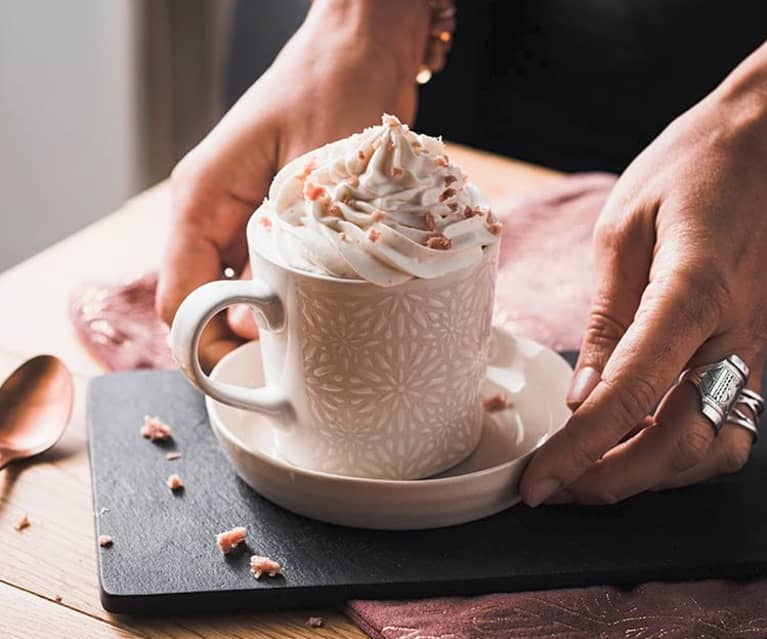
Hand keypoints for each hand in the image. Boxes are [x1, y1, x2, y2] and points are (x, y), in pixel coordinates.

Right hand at [156, 0, 428, 368]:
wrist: (362, 49)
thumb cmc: (337, 91)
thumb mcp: (312, 180)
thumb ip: (280, 253)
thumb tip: (261, 323)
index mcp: (202, 197)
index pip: (178, 294)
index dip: (203, 343)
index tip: (247, 374)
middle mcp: (210, 209)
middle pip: (199, 296)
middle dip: (235, 336)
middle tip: (287, 364)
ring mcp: (238, 213)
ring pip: (230, 287)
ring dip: (261, 316)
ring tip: (305, 341)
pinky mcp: (268, 215)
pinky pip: (261, 269)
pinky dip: (281, 293)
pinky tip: (314, 306)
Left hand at [520, 43, 766, 505]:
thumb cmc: (693, 166)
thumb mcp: (623, 231)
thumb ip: (607, 320)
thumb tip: (585, 395)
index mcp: (693, 293)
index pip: (629, 399)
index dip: (578, 452)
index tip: (537, 483)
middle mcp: (738, 334)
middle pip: (678, 443)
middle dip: (611, 480)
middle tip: (555, 488)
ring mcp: (762, 347)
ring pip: (714, 449)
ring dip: (649, 474)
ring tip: (587, 472)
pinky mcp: (765, 349)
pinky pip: (729, 423)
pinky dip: (678, 451)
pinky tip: (634, 443)